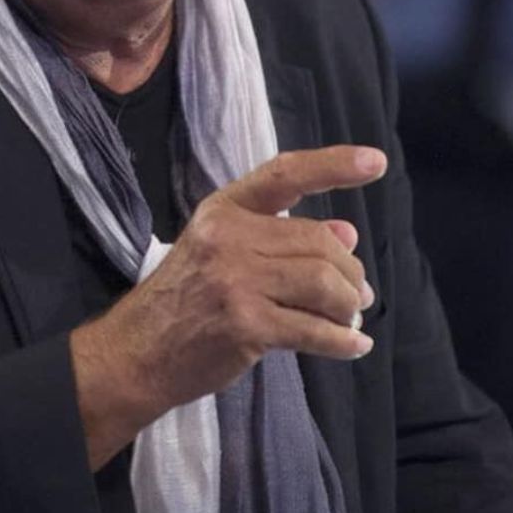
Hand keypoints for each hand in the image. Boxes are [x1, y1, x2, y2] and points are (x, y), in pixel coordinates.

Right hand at [70, 144, 384, 468]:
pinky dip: (342, 341)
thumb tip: (349, 232)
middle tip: (358, 295)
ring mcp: (235, 280)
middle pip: (318, 242)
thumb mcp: (223, 252)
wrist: (137, 351)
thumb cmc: (185, 297)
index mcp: (223, 209)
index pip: (284, 174)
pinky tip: (353, 346)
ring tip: (350, 319)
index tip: (375, 160)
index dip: (332, 165)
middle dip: (349, 272)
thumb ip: (282, 240)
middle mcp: (228, 236)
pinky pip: (313, 330)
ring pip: (321, 283)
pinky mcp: (245, 324)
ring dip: (347, 305)